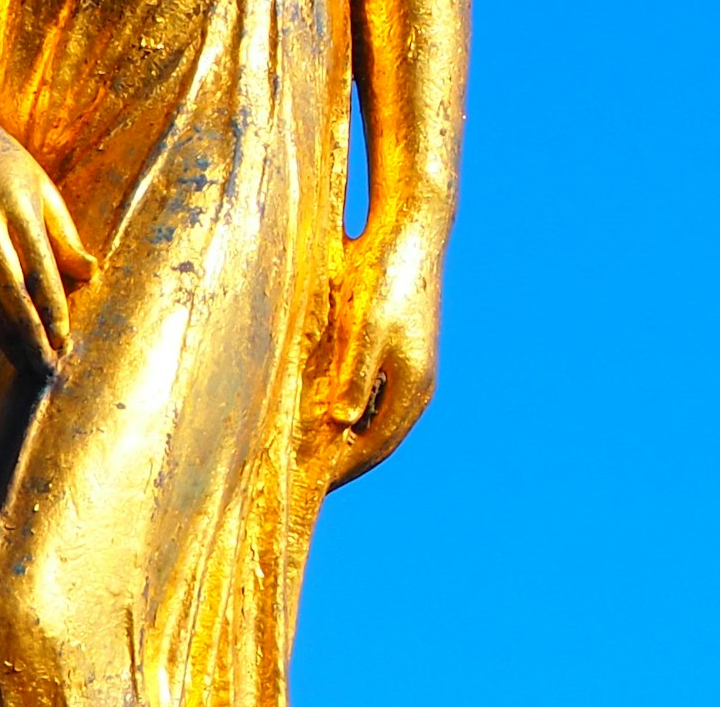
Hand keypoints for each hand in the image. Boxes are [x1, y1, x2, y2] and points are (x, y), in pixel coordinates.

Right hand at [0, 120, 97, 371]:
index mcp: (18, 206)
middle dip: (31, 335)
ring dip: (3, 336)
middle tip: (47, 369)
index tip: (65, 341)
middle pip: (10, 293)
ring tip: (24, 362)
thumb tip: (91, 275)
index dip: (54, 310)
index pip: (41, 270)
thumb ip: (62, 233)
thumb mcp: (38, 186)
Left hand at [318, 225, 445, 487]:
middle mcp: (418, 386)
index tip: (303, 488)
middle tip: (301, 481)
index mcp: (412, 388)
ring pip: (376, 422)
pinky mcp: (403, 353)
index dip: (338, 472)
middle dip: (342, 463)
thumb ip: (353, 379)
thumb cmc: (382, 278)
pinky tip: (323, 413)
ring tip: (306, 452)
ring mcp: (413, 370)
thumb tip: (341, 425)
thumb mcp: (361, 329)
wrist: (410, 231)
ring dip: (346, 440)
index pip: (373, 450)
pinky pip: (375, 401)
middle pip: (377, 442)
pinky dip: (352, 415)